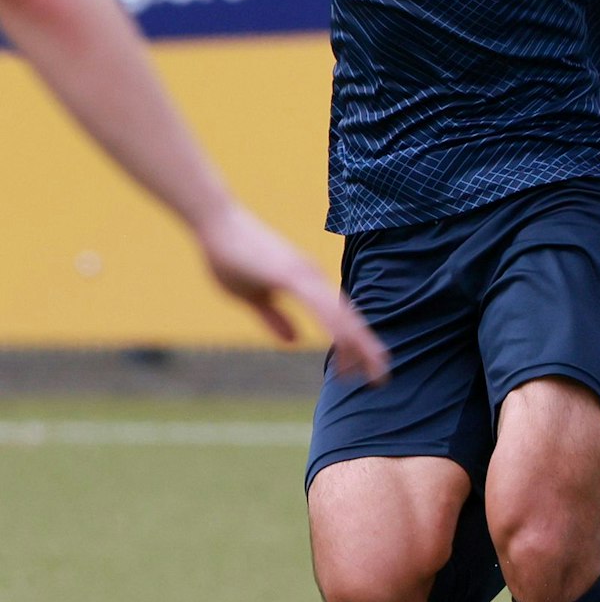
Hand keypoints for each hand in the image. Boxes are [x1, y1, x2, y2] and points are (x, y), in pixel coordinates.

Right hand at [195, 201, 388, 383]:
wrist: (215, 223)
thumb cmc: (231, 257)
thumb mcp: (253, 297)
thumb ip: (275, 318)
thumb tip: (294, 342)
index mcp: (308, 284)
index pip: (340, 318)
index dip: (355, 344)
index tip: (365, 369)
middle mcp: (314, 279)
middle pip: (349, 318)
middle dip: (367, 349)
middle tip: (383, 377)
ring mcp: (304, 275)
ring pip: (340, 315)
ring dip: (357, 344)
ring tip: (374, 369)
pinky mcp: (290, 274)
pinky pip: (319, 304)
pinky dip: (334, 325)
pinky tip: (346, 343)